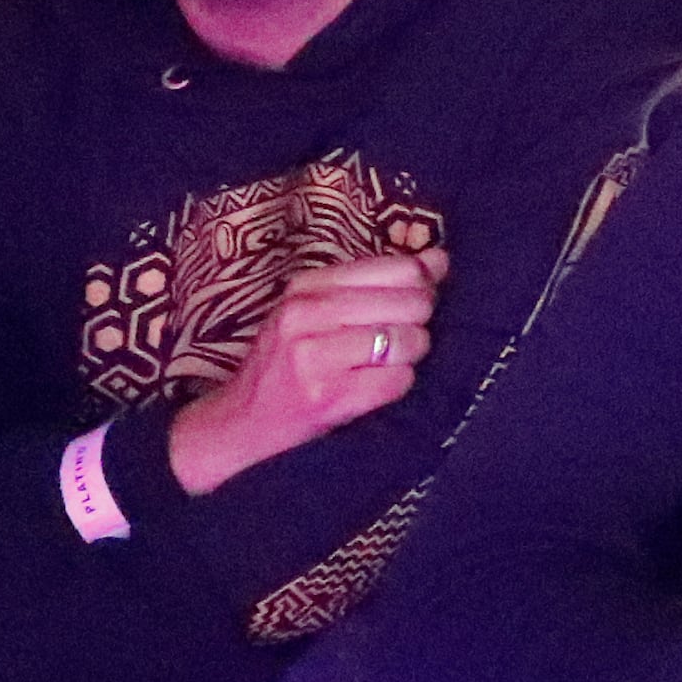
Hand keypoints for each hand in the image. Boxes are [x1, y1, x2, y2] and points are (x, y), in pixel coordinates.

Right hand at [168, 243, 445, 496]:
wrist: (241, 422)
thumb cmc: (289, 362)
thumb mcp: (319, 311)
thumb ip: (377, 283)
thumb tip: (439, 258)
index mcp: (307, 286)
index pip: (398, 268)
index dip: (423, 285)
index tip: (417, 301)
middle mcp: (306, 315)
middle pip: (412, 303)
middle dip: (418, 323)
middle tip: (397, 340)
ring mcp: (315, 357)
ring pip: (409, 341)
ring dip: (408, 357)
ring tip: (381, 365)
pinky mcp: (328, 396)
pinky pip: (399, 381)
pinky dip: (397, 385)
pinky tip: (372, 387)